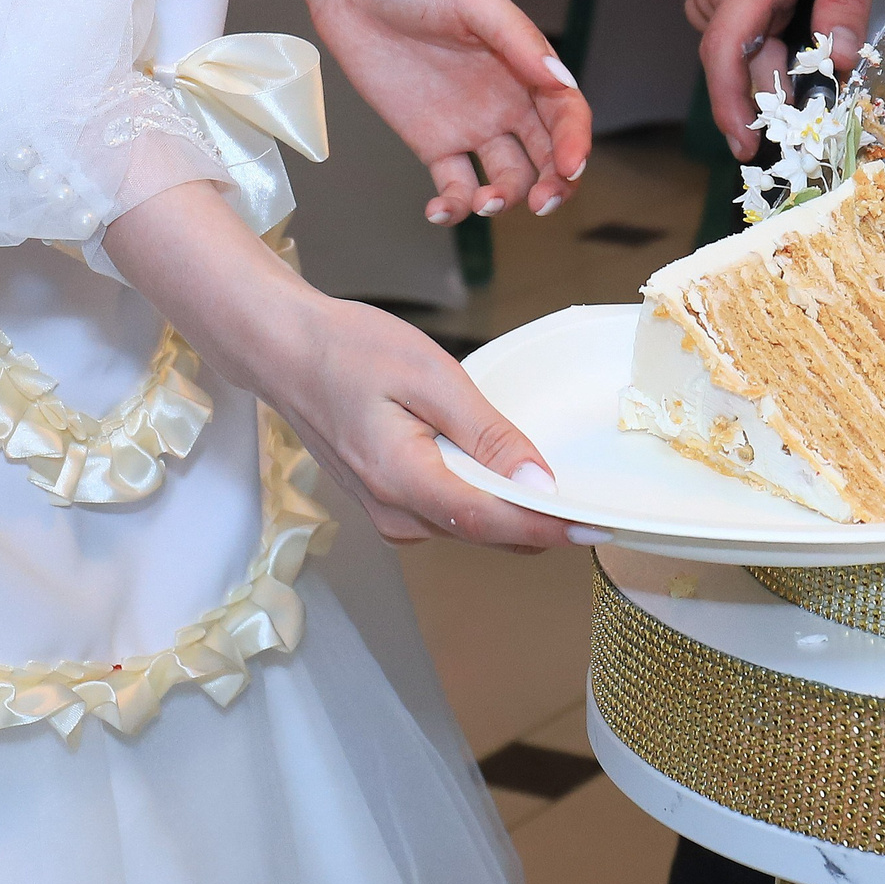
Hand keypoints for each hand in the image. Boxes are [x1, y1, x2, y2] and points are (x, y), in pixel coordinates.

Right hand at [106, 184, 589, 548]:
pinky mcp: (388, 504)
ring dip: (515, 513)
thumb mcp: (432, 377)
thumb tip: (540, 483)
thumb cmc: (352, 350)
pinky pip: (452, 514)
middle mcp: (395, 515)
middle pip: (487, 533)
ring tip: (562, 484)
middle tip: (596, 501)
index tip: (599, 526)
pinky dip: (486, 501)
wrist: (285, 350)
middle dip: (542, 523)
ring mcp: (388, 514)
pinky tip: (506, 472)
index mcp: (404, 482)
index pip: (493, 524)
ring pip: (472, 528)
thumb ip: (487, 434)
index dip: (551, 529)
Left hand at [268, 0, 590, 223]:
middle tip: (542, 203)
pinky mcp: (432, 142)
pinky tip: (440, 210)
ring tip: (482, 202)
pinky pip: (454, 186)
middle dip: (554, 185)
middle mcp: (507, 101)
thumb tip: (561, 80)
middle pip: (548, 156)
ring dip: (505, 199)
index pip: (566, 114)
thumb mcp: (473, 0)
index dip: (576, 143)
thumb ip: (517, 39)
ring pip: (508, 178)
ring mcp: (471, 126)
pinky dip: (454, 207)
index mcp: (526, 66)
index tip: (570, 167)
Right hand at [687, 0, 884, 158]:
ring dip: (770, 65)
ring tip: (812, 46)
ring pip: (734, 47)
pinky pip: (735, 30)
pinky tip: (792, 29)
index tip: (748, 140)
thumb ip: (847, 1)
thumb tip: (839, 61)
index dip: (731, 102)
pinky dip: (762, 45)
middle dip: (769, 91)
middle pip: (733, 57)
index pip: (725, 46)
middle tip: (815, 105)